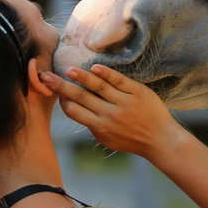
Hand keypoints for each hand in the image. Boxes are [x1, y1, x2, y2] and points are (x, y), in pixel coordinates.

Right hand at [41, 65, 184, 158]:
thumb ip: (92, 126)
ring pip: (99, 86)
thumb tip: (75, 110)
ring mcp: (124, 103)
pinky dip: (106, 73)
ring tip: (70, 69)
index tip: (53, 90)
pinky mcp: (137, 92)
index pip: (74, 111)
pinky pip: (119, 81)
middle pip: (81, 97)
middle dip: (62, 86)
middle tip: (47, 76)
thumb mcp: (107, 139)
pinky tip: (95, 67)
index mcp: (100, 127)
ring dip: (82, 77)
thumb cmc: (132, 140)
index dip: (62, 100)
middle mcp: (110, 115)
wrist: (161, 139)